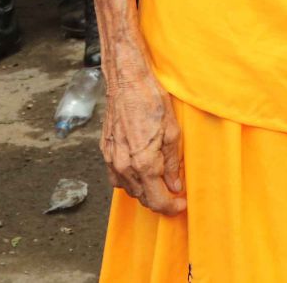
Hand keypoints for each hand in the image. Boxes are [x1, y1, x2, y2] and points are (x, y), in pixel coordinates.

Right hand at [101, 53, 185, 214]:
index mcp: (143, 163)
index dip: (172, 207)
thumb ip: (173, 163)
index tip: (182, 204)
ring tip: (159, 182)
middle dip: (159, 200)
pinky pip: (116, 177)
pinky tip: (140, 172)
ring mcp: (111, 159)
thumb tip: (174, 185)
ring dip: (145, 191)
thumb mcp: (173, 132)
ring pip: (128, 189)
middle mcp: (124, 166)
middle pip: (142, 198)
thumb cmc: (151, 100)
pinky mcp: (105, 150)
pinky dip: (129, 181)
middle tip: (174, 194)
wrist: (126, 80)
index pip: (157, 200)